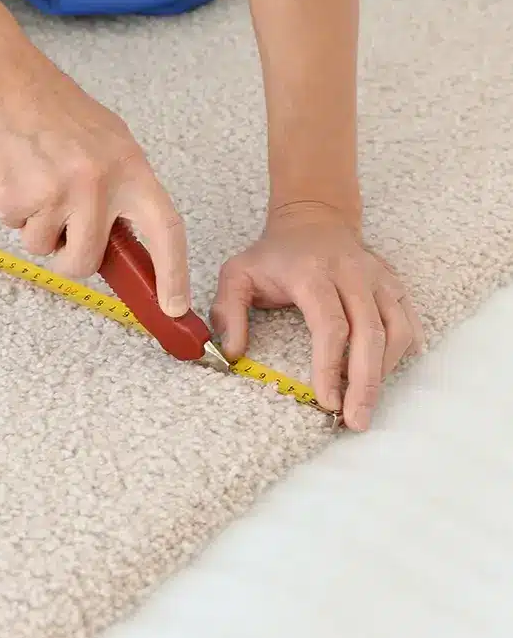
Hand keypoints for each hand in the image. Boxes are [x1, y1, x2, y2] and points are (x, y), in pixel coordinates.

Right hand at [0, 40, 190, 316]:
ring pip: (43, 246)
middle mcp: (98, 182)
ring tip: (32, 177)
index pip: (166, 229)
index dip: (173, 273)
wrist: (0, 78)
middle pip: (86, 260)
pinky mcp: (17, 196)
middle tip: (58, 229)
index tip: (174, 307)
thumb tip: (127, 241)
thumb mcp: (107, 140)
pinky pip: (13, 227)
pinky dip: (10, 208)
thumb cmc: (52, 108)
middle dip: (68, 257)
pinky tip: (12, 170)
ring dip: (34, 225)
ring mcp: (56, 191)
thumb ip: (120, 189)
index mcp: (129, 167)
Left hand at [210, 202, 424, 430]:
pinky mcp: (393, 284)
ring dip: (384, 372)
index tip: (327, 401)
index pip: (330, 325)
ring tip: (365, 402)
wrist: (313, 217)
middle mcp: (351, 274)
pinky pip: (408, 321)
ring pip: (395, 330)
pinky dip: (403, 352)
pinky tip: (388, 374)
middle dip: (365, 383)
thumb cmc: (273, 254)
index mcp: (311, 273)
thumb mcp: (237, 274)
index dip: (331, 366)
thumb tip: (232, 354)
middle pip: (369, 333)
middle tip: (356, 420)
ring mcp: (377, 278)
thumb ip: (227, 312)